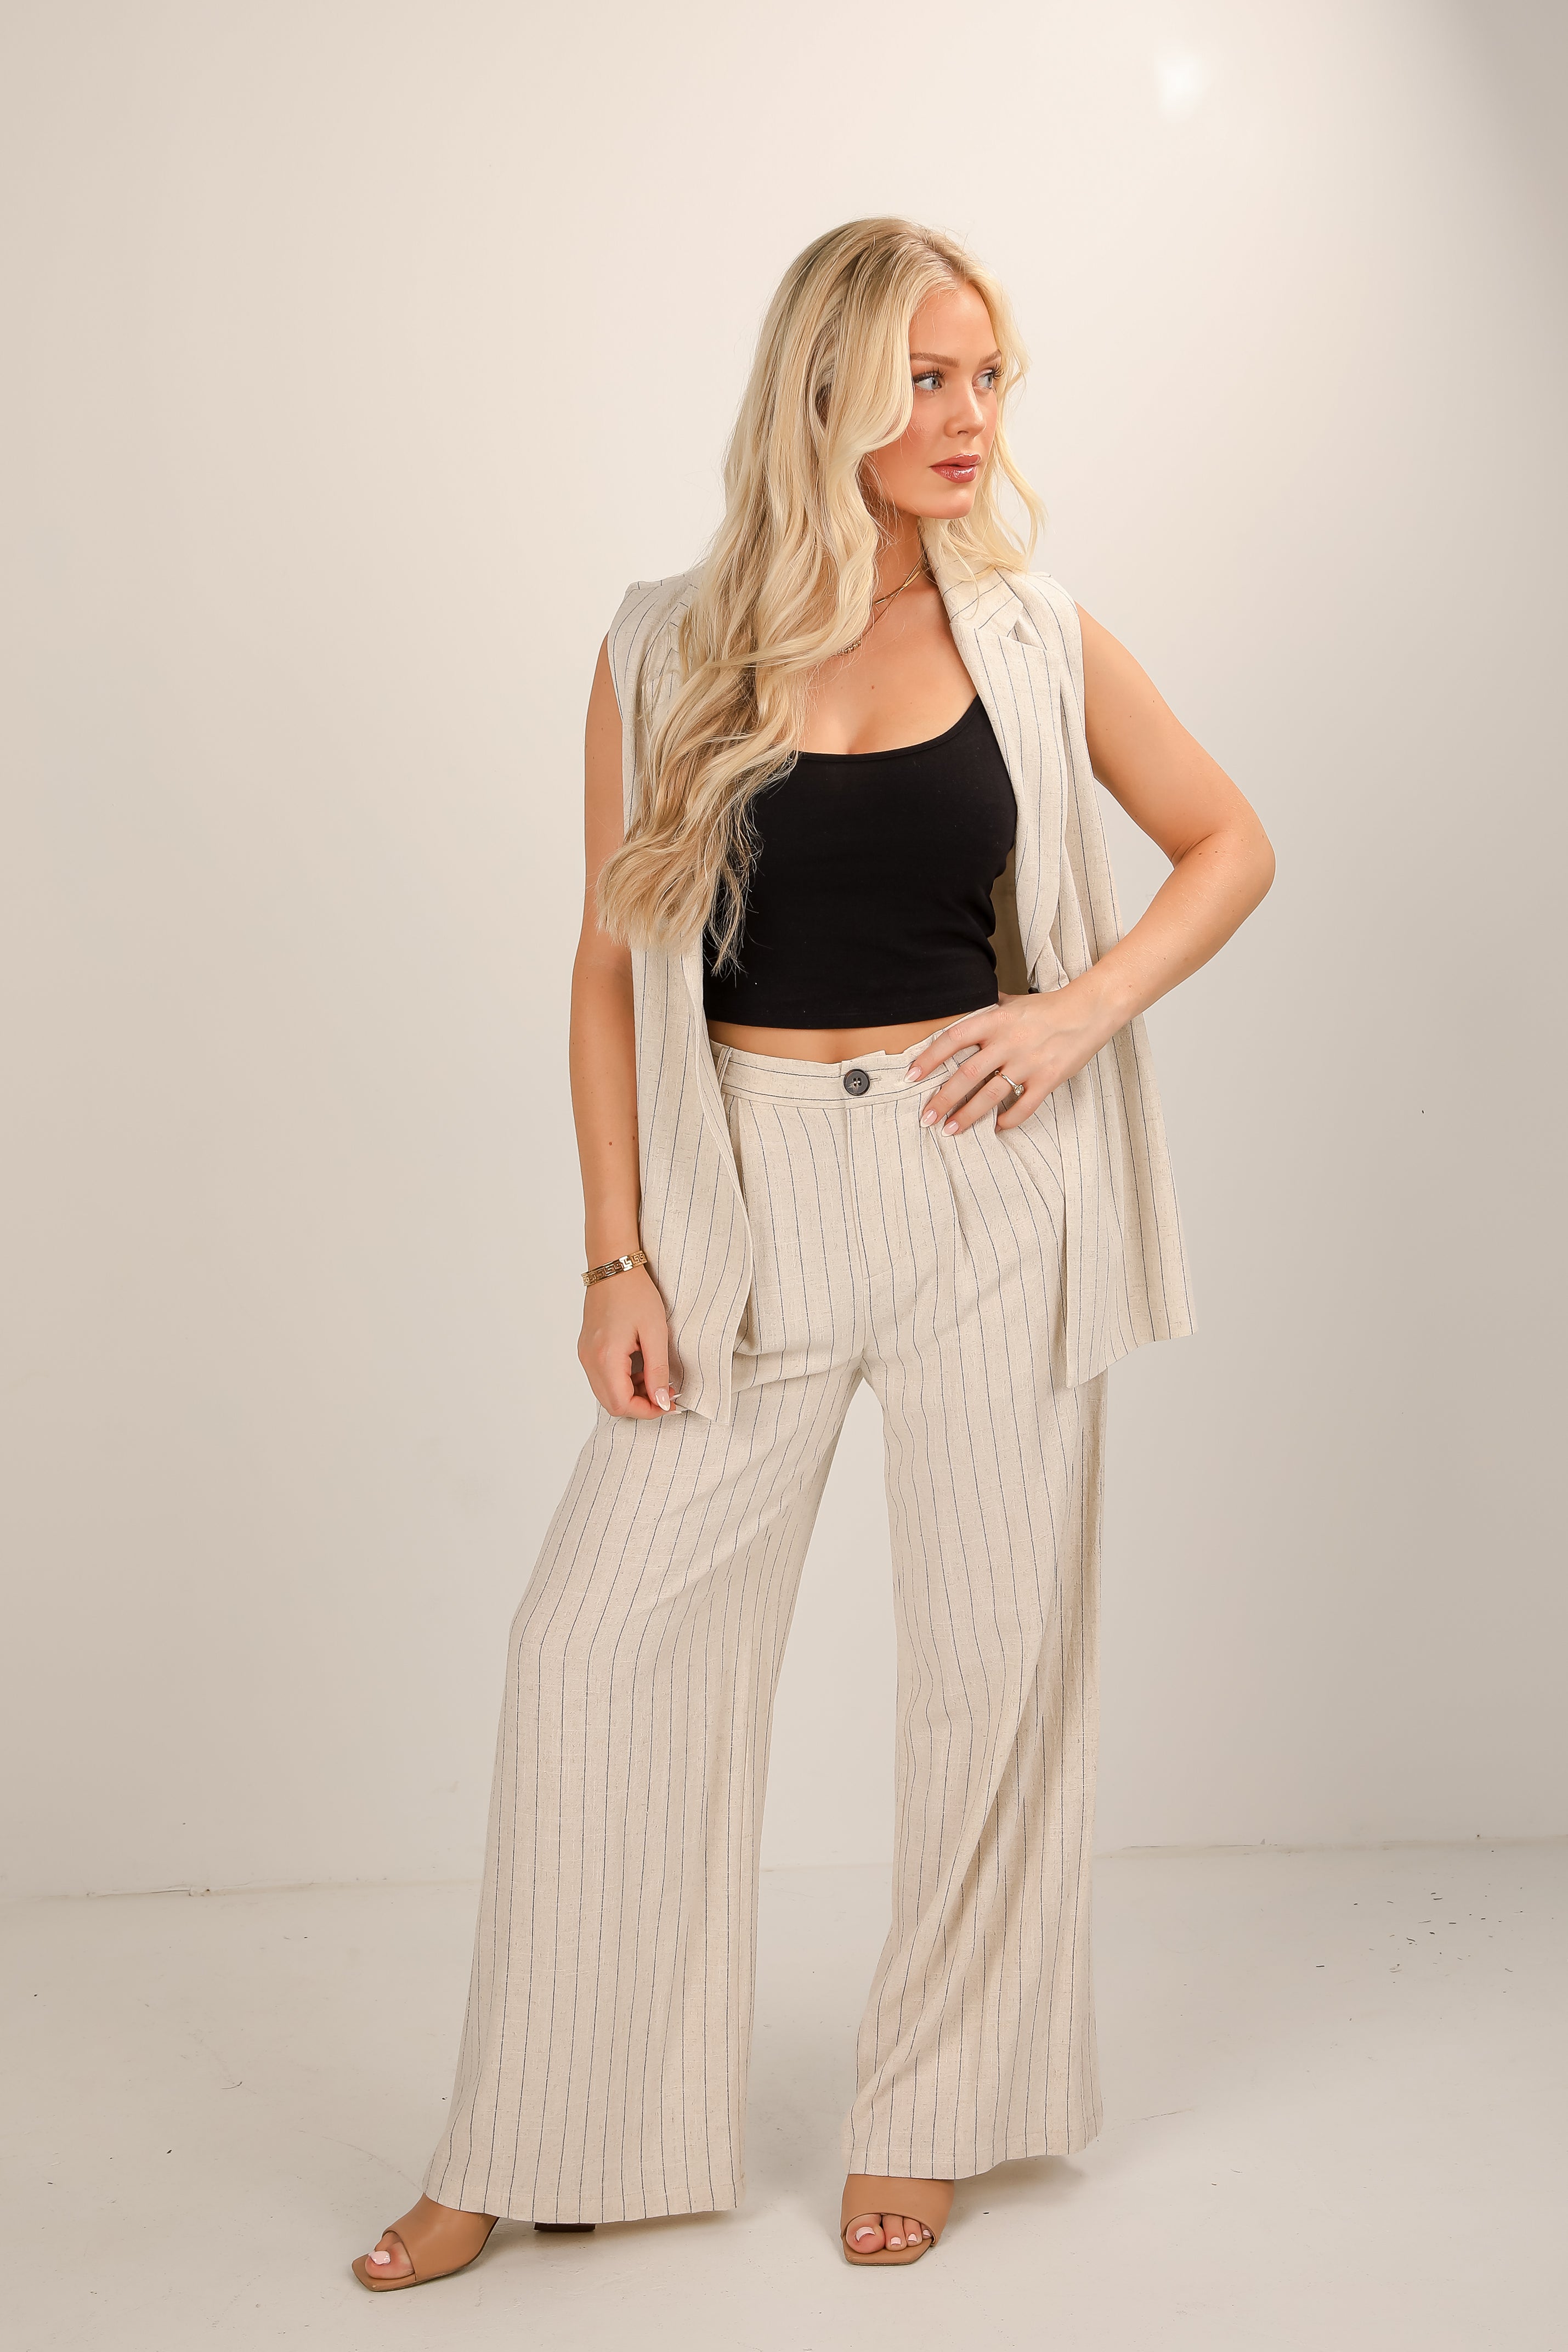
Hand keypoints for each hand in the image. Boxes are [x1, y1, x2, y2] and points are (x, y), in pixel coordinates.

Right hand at [578, 1265, 678, 1417]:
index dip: (647, 1411)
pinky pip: (602, 1379)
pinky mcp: (586, 1350)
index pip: (622, 1404)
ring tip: (653, 1378)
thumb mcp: (655, 1332)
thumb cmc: (635, 1294)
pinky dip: (621, 1383)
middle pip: (612, 1404)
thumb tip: (662, 1402)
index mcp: (605, 1357)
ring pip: (606, 1394)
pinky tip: (639, 1368)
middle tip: (664, 1394)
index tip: (669, 1404)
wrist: (614, 1268)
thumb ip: (658, 1371)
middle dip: (640, 1406)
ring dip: (630, 1394)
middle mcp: (589, 1360)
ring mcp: (585, 1355)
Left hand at [905, 984, 1111, 1136]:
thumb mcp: (1013, 1001)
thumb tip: (965, 1004)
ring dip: (968, 1115)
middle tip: (926, 1118)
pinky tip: (996, 1128)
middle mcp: (1009, 1042)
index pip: (953, 1039)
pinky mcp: (1048, 1079)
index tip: (911, 1077)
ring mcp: (1028, 1063)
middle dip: (943, 1099)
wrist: (1089, 1010)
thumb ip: (988, 1007)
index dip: (929, 1058)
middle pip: (967, 1075)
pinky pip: (1024, 1106)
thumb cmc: (1048, 1007)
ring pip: (991, 1095)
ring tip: (950, 1130)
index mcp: (996, 1021)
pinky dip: (1009, 1120)